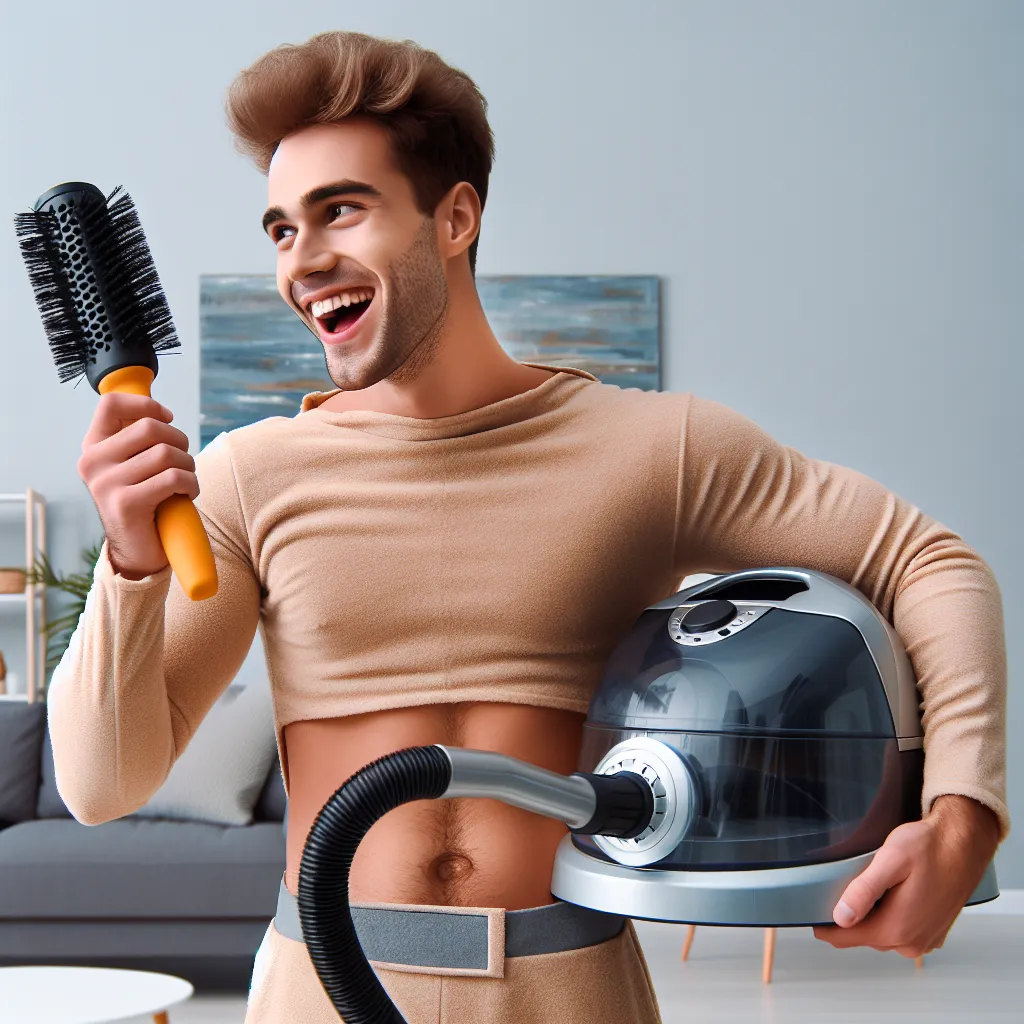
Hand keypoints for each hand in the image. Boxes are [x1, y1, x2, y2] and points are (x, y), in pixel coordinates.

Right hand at [77, 393, 198, 579]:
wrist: (138, 551)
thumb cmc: (147, 500)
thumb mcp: (135, 464)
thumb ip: (138, 439)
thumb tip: (160, 412)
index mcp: (93, 447)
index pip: (111, 403)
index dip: (147, 405)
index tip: (167, 419)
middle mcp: (92, 462)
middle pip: (150, 427)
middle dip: (180, 441)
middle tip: (183, 461)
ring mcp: (105, 484)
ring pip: (166, 453)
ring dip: (188, 466)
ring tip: (185, 481)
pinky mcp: (125, 504)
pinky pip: (173, 478)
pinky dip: (190, 484)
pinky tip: (187, 494)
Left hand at [812, 795, 999, 957]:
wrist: (965, 844)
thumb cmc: (928, 847)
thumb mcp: (890, 861)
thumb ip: (864, 890)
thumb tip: (841, 917)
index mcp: (896, 928)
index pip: (844, 938)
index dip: (824, 924)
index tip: (811, 907)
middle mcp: (911, 942)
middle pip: (862, 935)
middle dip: (851, 915)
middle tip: (847, 883)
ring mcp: (924, 940)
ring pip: (881, 933)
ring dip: (873, 914)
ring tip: (874, 885)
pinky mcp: (933, 932)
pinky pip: (901, 930)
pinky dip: (891, 915)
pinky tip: (894, 892)